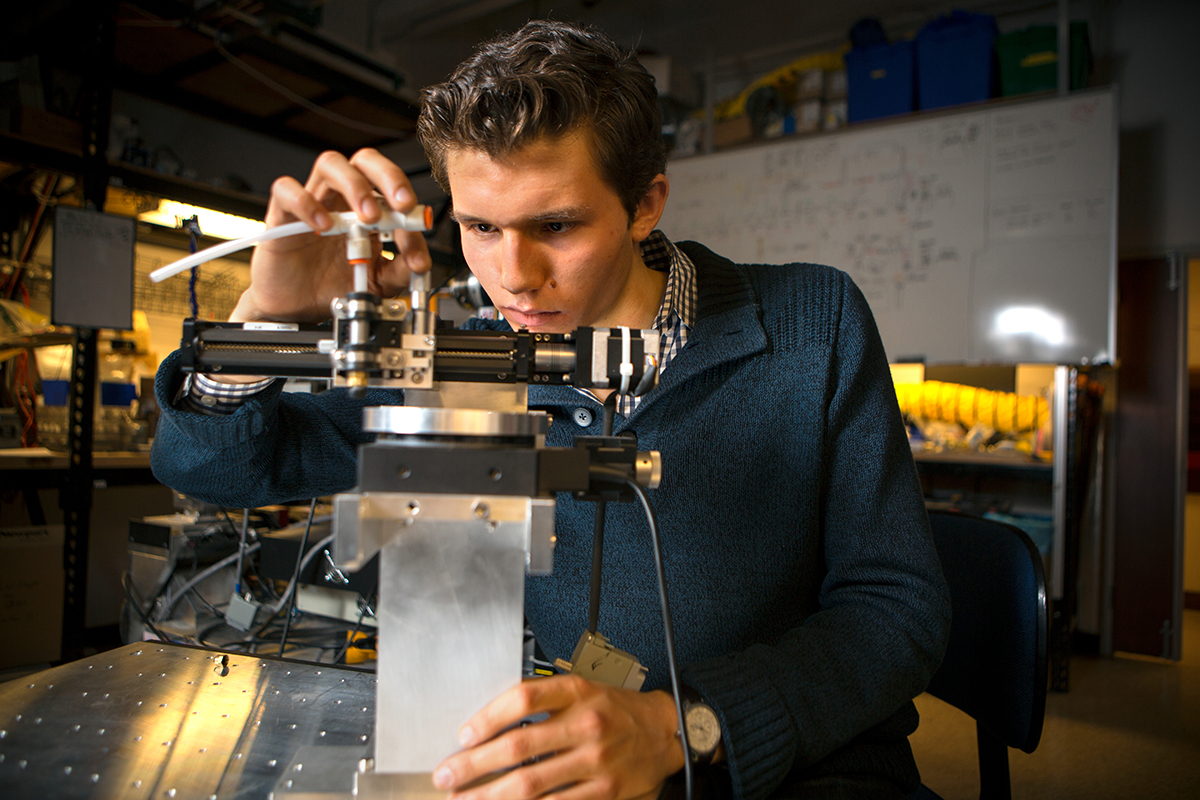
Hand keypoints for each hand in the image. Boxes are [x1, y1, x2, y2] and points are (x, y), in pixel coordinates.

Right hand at [231, 148, 431, 322]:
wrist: (299, 309)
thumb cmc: (334, 285)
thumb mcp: (378, 282)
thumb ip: (401, 270)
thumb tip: (420, 260)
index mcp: (368, 209)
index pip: (393, 188)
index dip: (410, 204)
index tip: (419, 228)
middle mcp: (342, 199)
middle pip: (365, 161)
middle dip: (389, 177)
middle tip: (402, 205)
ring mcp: (313, 202)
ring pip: (330, 164)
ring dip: (355, 185)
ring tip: (367, 216)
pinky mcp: (282, 215)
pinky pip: (287, 191)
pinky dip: (307, 203)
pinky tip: (324, 226)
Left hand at [432, 675, 685, 799]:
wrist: (664, 731)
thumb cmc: (616, 709)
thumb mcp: (583, 689)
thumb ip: (544, 701)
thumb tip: (491, 723)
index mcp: (578, 692)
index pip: (523, 700)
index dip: (487, 718)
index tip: (464, 736)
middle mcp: (586, 724)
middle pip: (518, 745)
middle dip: (474, 765)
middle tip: (448, 775)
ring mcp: (596, 761)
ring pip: (531, 783)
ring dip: (490, 795)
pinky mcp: (604, 792)